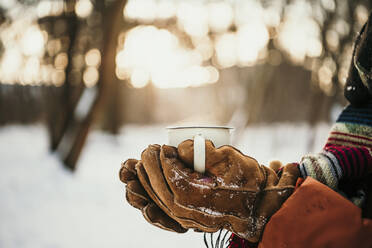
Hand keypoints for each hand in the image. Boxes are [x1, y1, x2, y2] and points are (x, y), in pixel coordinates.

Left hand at [119, 141, 299, 241]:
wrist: (260, 207)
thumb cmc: (248, 183)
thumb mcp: (232, 160)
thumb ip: (205, 151)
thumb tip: (182, 147)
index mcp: (195, 196)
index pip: (169, 175)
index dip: (161, 158)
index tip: (161, 146)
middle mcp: (185, 211)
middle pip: (157, 187)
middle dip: (148, 166)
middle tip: (148, 150)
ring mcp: (184, 218)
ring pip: (154, 201)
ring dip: (140, 184)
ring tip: (129, 168)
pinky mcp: (186, 220)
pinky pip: (160, 212)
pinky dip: (146, 201)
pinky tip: (136, 192)